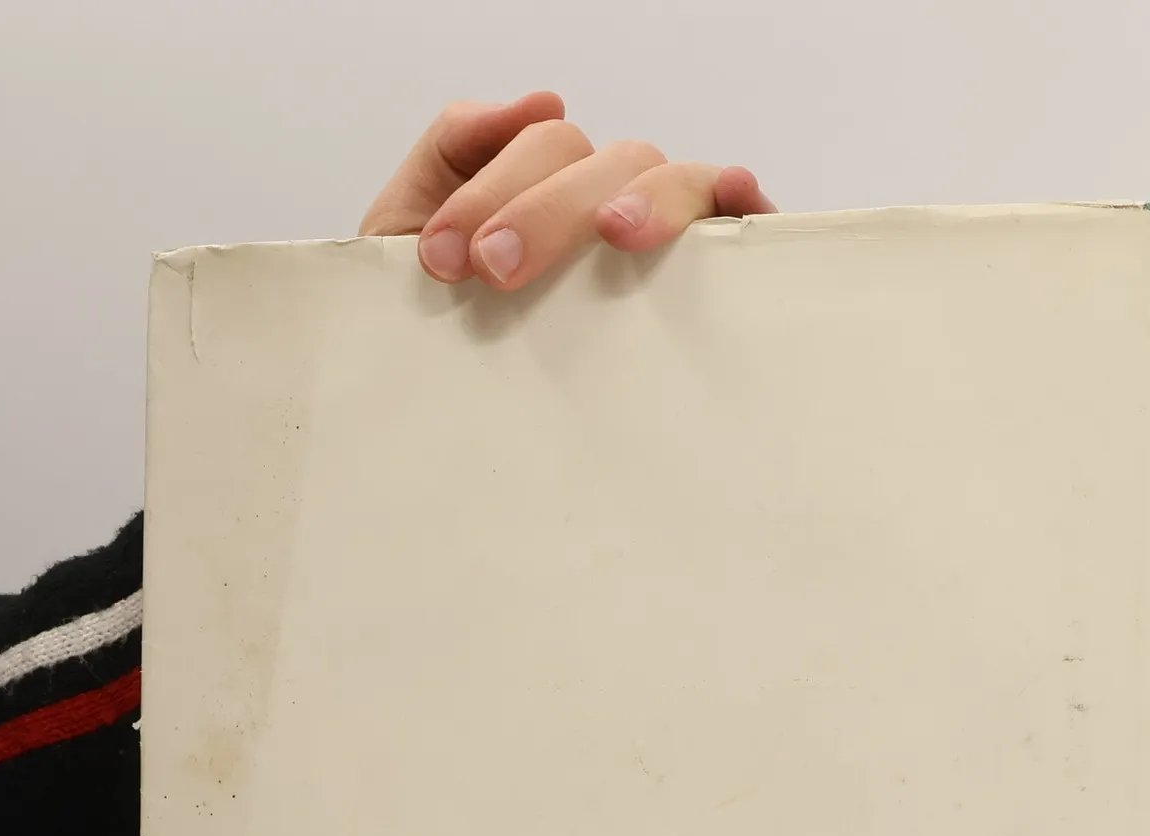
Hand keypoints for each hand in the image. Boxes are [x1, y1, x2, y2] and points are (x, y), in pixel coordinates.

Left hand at [359, 92, 774, 292]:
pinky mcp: (702, 273)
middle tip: (495, 268)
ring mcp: (653, 233)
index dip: (487, 190)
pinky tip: (733, 200)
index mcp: (536, 186)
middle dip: (544, 207)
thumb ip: (447, 156)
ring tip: (616, 236)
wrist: (448, 419)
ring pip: (663, 180)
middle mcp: (599, 201)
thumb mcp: (413, 237)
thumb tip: (533, 103)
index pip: (532, 148)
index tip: (442, 259)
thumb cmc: (449, 333)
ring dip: (644, 199)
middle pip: (598, 162)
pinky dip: (736, 199)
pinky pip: (732, 218)